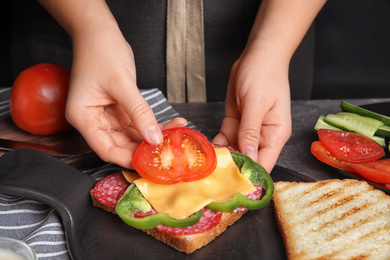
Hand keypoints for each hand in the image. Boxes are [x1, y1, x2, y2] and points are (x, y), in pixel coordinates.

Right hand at [65, 26, 186, 167]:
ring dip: (153, 136)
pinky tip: (170, 125)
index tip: (150, 163)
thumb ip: (139, 112)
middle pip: (120, 145)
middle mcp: (93, 120)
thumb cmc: (101, 52)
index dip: (127, 158)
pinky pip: (137, 124)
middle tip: (168, 150)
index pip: (105, 148)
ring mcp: (107, 116)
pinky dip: (153, 125)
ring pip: (132, 136)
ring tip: (175, 133)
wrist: (100, 33)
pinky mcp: (119, 110)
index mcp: (83, 117)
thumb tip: (155, 138)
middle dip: (145, 148)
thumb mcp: (121, 84)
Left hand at [212, 47, 291, 172]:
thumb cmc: (264, 75)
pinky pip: (226, 137)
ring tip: (205, 164)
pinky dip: (217, 143)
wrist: (257, 54)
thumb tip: (249, 157)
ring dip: (222, 156)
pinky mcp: (236, 121)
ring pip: (235, 149)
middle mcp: (263, 135)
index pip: (264, 163)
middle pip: (248, 159)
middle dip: (232, 168)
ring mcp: (249, 129)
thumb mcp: (256, 104)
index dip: (249, 175)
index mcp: (276, 134)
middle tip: (212, 177)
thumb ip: (251, 131)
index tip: (231, 185)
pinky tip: (206, 148)